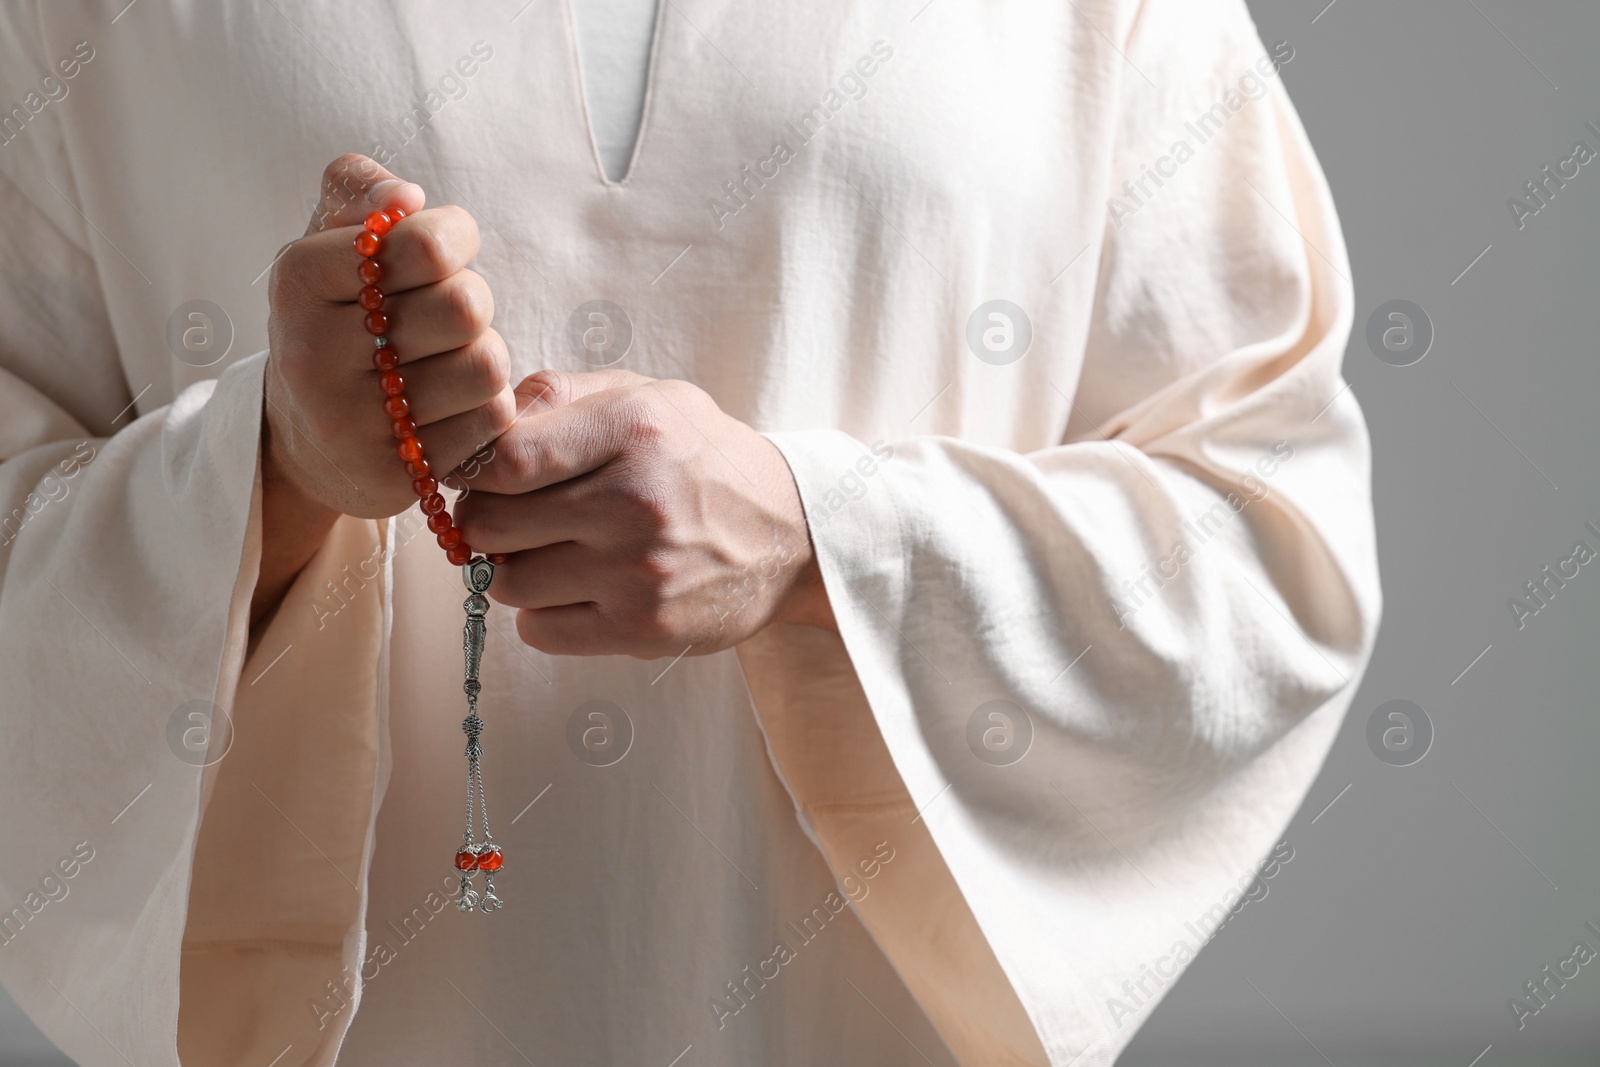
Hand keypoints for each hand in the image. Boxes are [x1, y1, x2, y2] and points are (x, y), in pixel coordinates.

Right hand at [251, 154, 515, 625]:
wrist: (306, 441)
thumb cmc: (335, 320)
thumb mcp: (327, 242)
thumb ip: (358, 188)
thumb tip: (405, 195)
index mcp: (299, 279)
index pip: (428, 243)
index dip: (455, 237)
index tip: (437, 254)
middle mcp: (314, 353)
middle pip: (466, 306)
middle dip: (473, 301)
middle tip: (445, 315)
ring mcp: (351, 421)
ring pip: (486, 367)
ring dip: (484, 357)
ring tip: (448, 361)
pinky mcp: (392, 475)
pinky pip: (491, 422)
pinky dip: (486, 407)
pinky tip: (451, 406)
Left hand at [452, 370, 834, 657]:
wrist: (791, 533)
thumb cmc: (702, 458)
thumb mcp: (647, 396)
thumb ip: (560, 394)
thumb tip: (480, 423)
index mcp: (634, 427)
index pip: (503, 459)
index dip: (471, 470)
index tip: (479, 476)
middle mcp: (635, 499)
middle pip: (490, 524)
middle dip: (485, 521)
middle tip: (511, 516)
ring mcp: (638, 570)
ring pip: (506, 582)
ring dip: (514, 569)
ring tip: (552, 552)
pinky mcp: (643, 626)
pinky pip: (539, 631)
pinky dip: (543, 614)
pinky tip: (577, 591)